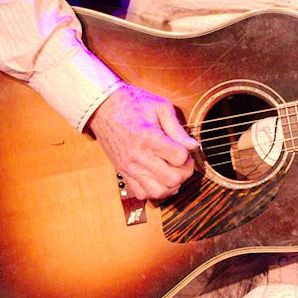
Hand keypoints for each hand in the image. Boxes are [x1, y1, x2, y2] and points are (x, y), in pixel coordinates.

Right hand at [88, 84, 199, 199]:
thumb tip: (193, 146)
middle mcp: (139, 156)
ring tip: (173, 171)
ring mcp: (130, 167)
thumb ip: (177, 128)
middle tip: (183, 161)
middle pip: (172, 179)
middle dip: (184, 172)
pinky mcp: (123, 172)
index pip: (179, 158)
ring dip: (172, 185)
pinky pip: (142, 194)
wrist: (103, 108)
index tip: (184, 148)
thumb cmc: (132, 103)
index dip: (187, 154)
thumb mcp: (160, 107)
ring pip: (158, 192)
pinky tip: (159, 178)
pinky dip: (155, 191)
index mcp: (149, 138)